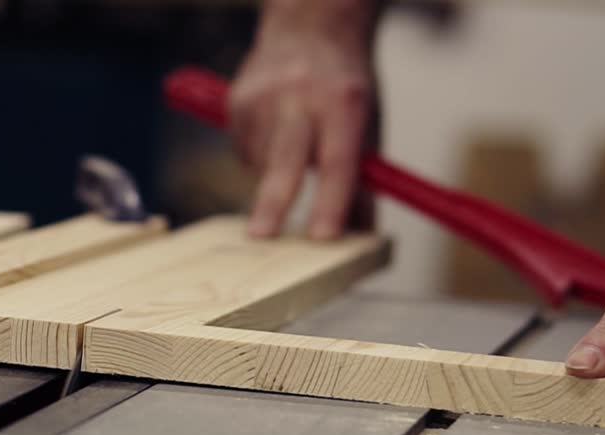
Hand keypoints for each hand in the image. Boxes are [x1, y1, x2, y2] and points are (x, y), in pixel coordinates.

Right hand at [230, 0, 378, 239]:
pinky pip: (242, 151)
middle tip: (262, 236)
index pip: (338, 160)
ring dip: (272, 177)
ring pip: (260, 162)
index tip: (324, 237)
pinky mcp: (236, 100)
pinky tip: (272, 133)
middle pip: (286, 158)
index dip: (332, 200)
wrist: (311, 28)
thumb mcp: (367, 124)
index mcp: (345, 101)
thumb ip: (365, 180)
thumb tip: (363, 235)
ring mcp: (264, 96)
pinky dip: (257, 157)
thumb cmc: (345, 88)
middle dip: (274, 201)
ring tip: (291, 149)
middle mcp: (302, 95)